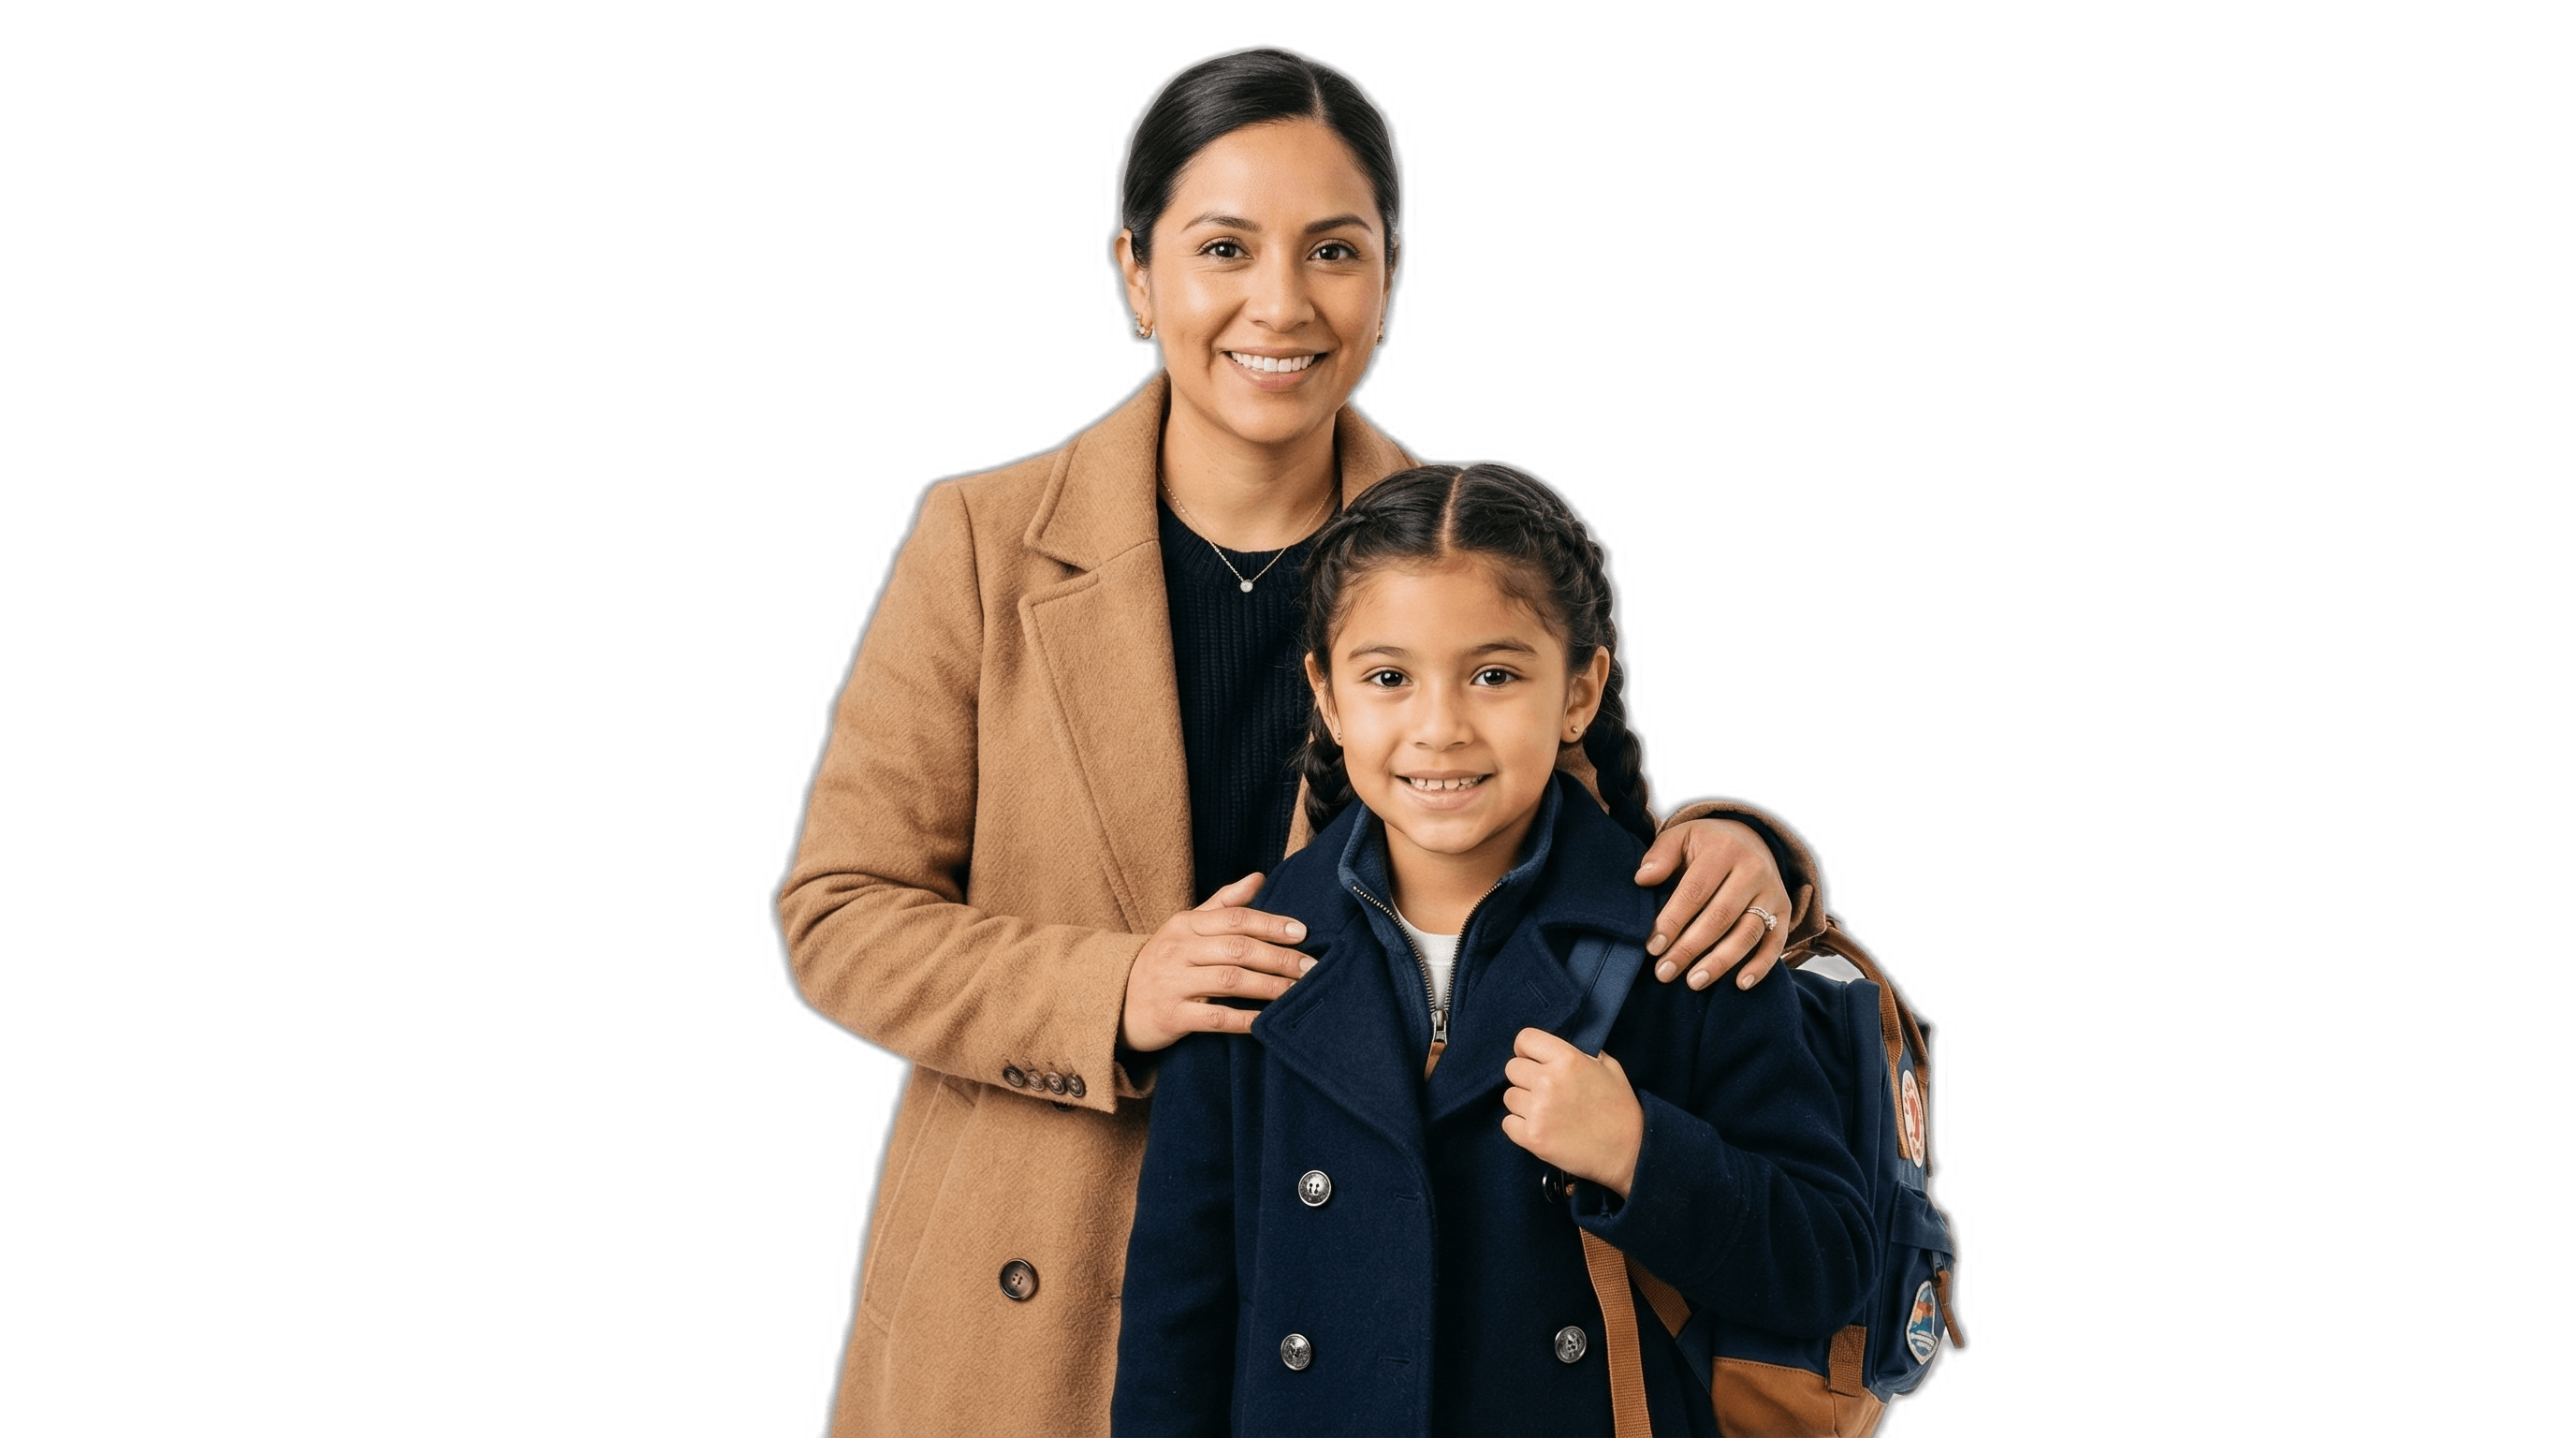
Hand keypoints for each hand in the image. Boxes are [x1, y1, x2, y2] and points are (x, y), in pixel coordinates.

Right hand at [1120, 873, 1313, 1051]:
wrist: (1114, 1001)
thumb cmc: (1162, 962)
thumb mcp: (1185, 927)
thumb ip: (1222, 904)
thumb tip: (1258, 878)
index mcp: (1185, 925)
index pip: (1235, 918)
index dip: (1271, 923)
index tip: (1302, 932)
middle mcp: (1178, 950)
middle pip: (1238, 949)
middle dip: (1279, 958)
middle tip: (1310, 967)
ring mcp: (1173, 984)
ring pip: (1230, 981)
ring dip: (1269, 987)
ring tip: (1297, 991)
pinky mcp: (1172, 1017)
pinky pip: (1215, 1018)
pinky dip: (1245, 1019)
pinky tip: (1266, 1021)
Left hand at [1500, 1028, 1644, 1198]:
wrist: (1628, 1152)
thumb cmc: (1620, 1109)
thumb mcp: (1609, 1067)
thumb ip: (1580, 1053)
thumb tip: (1556, 1050)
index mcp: (1568, 1059)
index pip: (1525, 1039)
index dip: (1526, 1049)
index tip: (1532, 1059)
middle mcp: (1549, 1081)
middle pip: (1512, 1068)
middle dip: (1525, 1078)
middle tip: (1544, 1090)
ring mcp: (1538, 1111)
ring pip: (1509, 1097)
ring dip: (1523, 1103)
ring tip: (1547, 1112)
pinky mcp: (1533, 1138)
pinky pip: (1508, 1123)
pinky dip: (1520, 1126)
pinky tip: (1541, 1128)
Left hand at [1634, 818, 1790, 991]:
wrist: (1751, 840)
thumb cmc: (1706, 846)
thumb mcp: (1682, 837)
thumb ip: (1661, 854)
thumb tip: (1643, 879)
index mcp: (1723, 850)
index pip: (1695, 891)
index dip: (1673, 921)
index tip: (1653, 947)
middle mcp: (1753, 870)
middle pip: (1720, 917)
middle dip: (1690, 949)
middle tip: (1665, 972)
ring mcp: (1772, 893)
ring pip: (1747, 933)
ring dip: (1720, 962)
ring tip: (1693, 981)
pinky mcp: (1784, 912)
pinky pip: (1776, 943)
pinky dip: (1761, 966)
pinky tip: (1740, 984)